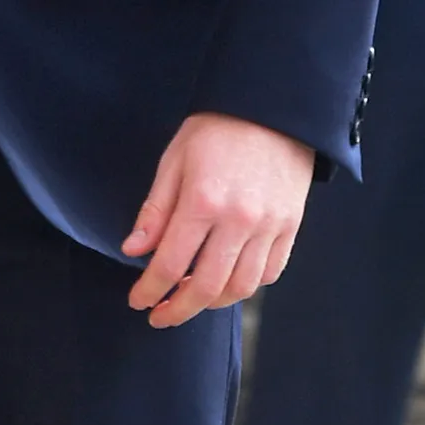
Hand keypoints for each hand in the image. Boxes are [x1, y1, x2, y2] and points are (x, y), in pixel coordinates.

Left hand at [124, 112, 315, 327]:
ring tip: (191, 300)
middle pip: (206, 287)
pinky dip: (245, 286)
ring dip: (211, 303)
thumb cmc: (216, 129)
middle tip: (159, 316)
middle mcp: (239, 220)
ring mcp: (269, 226)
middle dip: (177, 309)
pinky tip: (226, 282)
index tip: (137, 301)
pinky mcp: (290, 226)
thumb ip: (155, 210)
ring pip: (240, 287)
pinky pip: (269, 273)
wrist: (273, 108)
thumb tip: (134, 250)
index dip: (149, 290)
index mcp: (203, 201)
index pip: (170, 264)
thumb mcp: (174, 160)